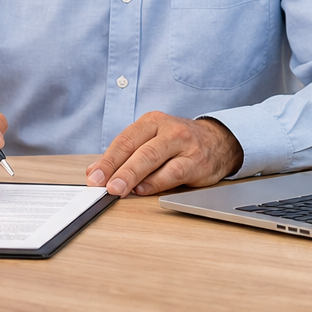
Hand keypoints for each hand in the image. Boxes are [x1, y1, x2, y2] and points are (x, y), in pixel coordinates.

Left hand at [86, 112, 242, 196]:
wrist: (218, 141)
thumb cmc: (178, 143)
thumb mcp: (151, 140)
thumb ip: (125, 155)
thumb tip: (94, 172)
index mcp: (151, 122)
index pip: (124, 141)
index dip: (106, 161)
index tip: (93, 177)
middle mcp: (168, 129)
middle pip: (137, 149)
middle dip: (117, 169)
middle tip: (103, 186)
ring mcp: (184, 145)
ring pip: (153, 159)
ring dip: (133, 176)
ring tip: (118, 190)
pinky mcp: (197, 161)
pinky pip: (174, 173)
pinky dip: (156, 183)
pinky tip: (143, 190)